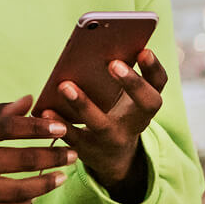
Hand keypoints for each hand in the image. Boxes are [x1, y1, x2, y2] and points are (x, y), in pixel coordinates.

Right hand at [0, 95, 76, 203]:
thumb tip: (30, 100)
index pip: (8, 128)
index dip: (37, 129)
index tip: (60, 129)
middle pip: (19, 161)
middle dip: (52, 157)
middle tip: (72, 154)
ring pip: (18, 191)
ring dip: (46, 184)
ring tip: (62, 176)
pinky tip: (36, 195)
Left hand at [40, 50, 166, 198]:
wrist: (113, 159)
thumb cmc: (116, 113)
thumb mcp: (123, 98)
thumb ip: (116, 75)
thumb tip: (97, 44)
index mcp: (145, 103)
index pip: (158, 84)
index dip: (154, 68)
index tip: (144, 50)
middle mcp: (136, 122)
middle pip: (146, 104)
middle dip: (132, 83)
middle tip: (113, 63)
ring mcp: (113, 139)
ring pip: (102, 124)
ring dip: (83, 104)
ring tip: (65, 85)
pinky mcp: (89, 150)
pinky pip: (73, 138)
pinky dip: (59, 123)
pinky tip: (46, 109)